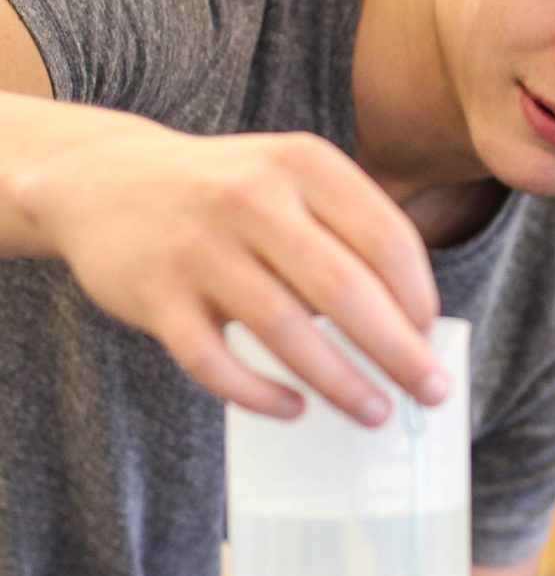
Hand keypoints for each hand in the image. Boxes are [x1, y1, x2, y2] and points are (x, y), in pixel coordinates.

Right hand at [20, 128, 444, 423]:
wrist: (103, 180)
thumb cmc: (228, 193)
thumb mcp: (293, 181)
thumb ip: (351, 235)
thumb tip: (414, 328)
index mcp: (303, 164)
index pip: (387, 239)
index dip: (419, 297)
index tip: (431, 335)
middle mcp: (253, 198)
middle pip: (345, 291)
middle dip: (399, 351)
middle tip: (431, 392)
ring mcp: (199, 247)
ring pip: (285, 331)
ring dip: (340, 382)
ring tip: (375, 411)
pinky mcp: (155, 294)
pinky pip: (214, 360)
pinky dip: (259, 393)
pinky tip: (293, 407)